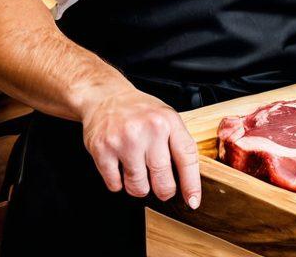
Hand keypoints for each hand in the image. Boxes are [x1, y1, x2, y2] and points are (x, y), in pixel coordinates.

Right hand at [81, 85, 201, 206]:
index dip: (191, 184)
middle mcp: (149, 128)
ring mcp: (125, 139)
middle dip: (162, 190)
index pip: (187, 157)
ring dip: (138, 186)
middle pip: (163, 181)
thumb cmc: (138, 110)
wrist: (105, 95)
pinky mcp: (103, 149)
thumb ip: (178, 145)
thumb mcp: (165, 117)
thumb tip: (188, 184)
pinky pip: (115, 185)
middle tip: (158, 183)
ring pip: (139, 188)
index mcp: (168, 120)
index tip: (192, 201)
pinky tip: (118, 164)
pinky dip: (117, 182)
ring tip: (135, 167)